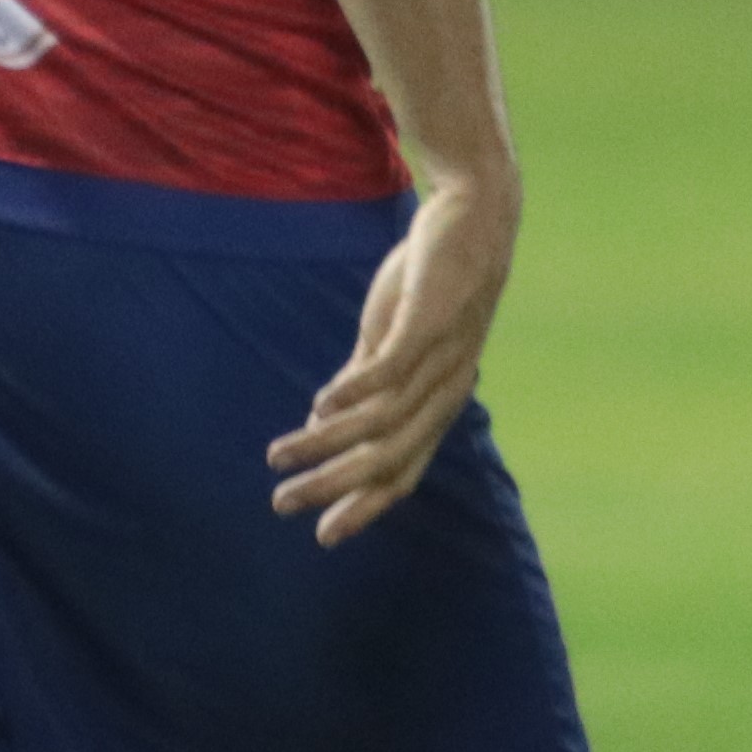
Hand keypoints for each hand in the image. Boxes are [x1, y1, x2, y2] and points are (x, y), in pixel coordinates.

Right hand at [268, 173, 513, 547]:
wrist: (473, 218)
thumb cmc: (433, 280)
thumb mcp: (391, 337)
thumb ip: (362, 379)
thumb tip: (322, 420)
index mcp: (438, 403)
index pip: (402, 473)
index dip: (363, 506)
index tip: (322, 534)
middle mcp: (445, 393)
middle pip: (386, 461)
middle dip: (332, 488)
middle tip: (282, 504)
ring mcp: (440, 361)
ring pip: (379, 424)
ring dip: (325, 445)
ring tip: (279, 456)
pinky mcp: (430, 323)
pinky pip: (389, 372)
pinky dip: (353, 394)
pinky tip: (318, 406)